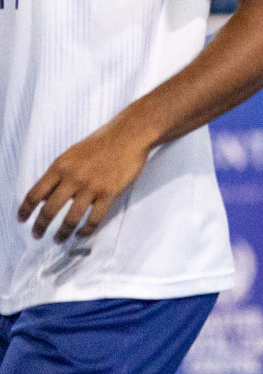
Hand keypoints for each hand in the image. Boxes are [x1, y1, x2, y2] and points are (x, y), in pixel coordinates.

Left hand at [18, 119, 154, 241]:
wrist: (129, 134)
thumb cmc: (101, 141)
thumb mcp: (72, 153)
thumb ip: (59, 173)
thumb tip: (47, 194)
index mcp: (60, 167)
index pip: (35, 193)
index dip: (25, 210)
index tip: (21, 220)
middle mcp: (72, 178)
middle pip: (49, 210)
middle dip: (40, 226)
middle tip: (37, 235)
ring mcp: (91, 187)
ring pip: (70, 219)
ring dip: (62, 233)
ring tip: (58, 240)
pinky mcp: (109, 193)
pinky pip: (94, 219)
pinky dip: (85, 230)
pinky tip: (81, 234)